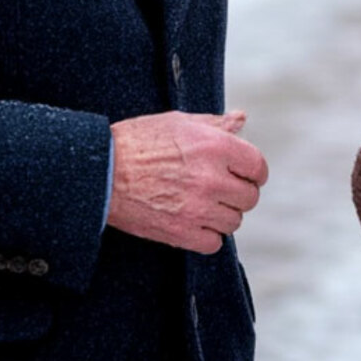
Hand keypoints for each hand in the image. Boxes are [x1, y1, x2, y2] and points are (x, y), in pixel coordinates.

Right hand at [107, 110, 268, 253]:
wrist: (101, 172)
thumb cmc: (138, 142)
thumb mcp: (179, 122)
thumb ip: (215, 124)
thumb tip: (241, 118)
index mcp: (215, 146)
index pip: (258, 167)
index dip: (254, 173)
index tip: (245, 175)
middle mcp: (212, 178)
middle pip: (249, 197)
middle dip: (238, 193)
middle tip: (221, 190)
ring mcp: (198, 208)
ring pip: (234, 221)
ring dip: (222, 215)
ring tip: (203, 204)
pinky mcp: (181, 233)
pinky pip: (214, 243)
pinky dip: (207, 236)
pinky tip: (193, 222)